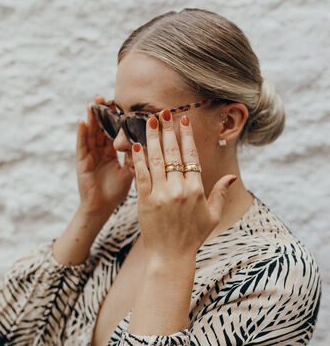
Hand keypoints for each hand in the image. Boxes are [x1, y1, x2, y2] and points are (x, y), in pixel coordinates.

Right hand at [76, 95, 132, 215]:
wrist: (102, 208)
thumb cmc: (115, 192)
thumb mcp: (129, 172)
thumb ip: (135, 158)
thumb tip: (148, 146)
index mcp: (110, 154)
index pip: (112, 132)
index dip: (114, 119)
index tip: (119, 105)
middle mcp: (99, 152)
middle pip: (100, 129)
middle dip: (101, 113)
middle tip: (104, 97)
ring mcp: (89, 156)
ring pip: (90, 133)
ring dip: (90, 118)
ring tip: (92, 103)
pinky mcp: (82, 162)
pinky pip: (82, 146)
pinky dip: (81, 134)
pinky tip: (82, 121)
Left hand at [131, 110, 236, 261]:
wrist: (171, 256)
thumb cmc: (193, 237)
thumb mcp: (212, 216)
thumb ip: (221, 193)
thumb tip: (232, 177)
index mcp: (196, 190)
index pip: (191, 156)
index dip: (186, 136)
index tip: (182, 121)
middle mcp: (179, 189)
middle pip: (173, 153)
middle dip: (167, 130)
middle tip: (163, 112)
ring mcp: (161, 194)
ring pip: (156, 160)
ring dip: (152, 138)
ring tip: (148, 121)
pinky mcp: (145, 201)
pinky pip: (142, 175)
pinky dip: (138, 159)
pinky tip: (136, 145)